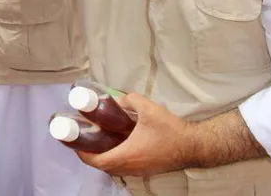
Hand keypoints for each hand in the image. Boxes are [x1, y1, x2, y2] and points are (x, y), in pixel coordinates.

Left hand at [76, 93, 193, 176]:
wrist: (194, 145)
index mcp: (128, 155)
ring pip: (115, 169)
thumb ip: (129, 100)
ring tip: (98, 141)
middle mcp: (131, 167)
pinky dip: (116, 159)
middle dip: (91, 155)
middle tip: (85, 139)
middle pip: (104, 167)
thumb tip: (118, 99)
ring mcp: (140, 171)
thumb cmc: (170, 129)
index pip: (98, 161)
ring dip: (104, 158)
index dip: (83, 154)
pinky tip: (117, 145)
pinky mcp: (147, 170)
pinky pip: (125, 168)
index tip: (76, 143)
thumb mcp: (148, 108)